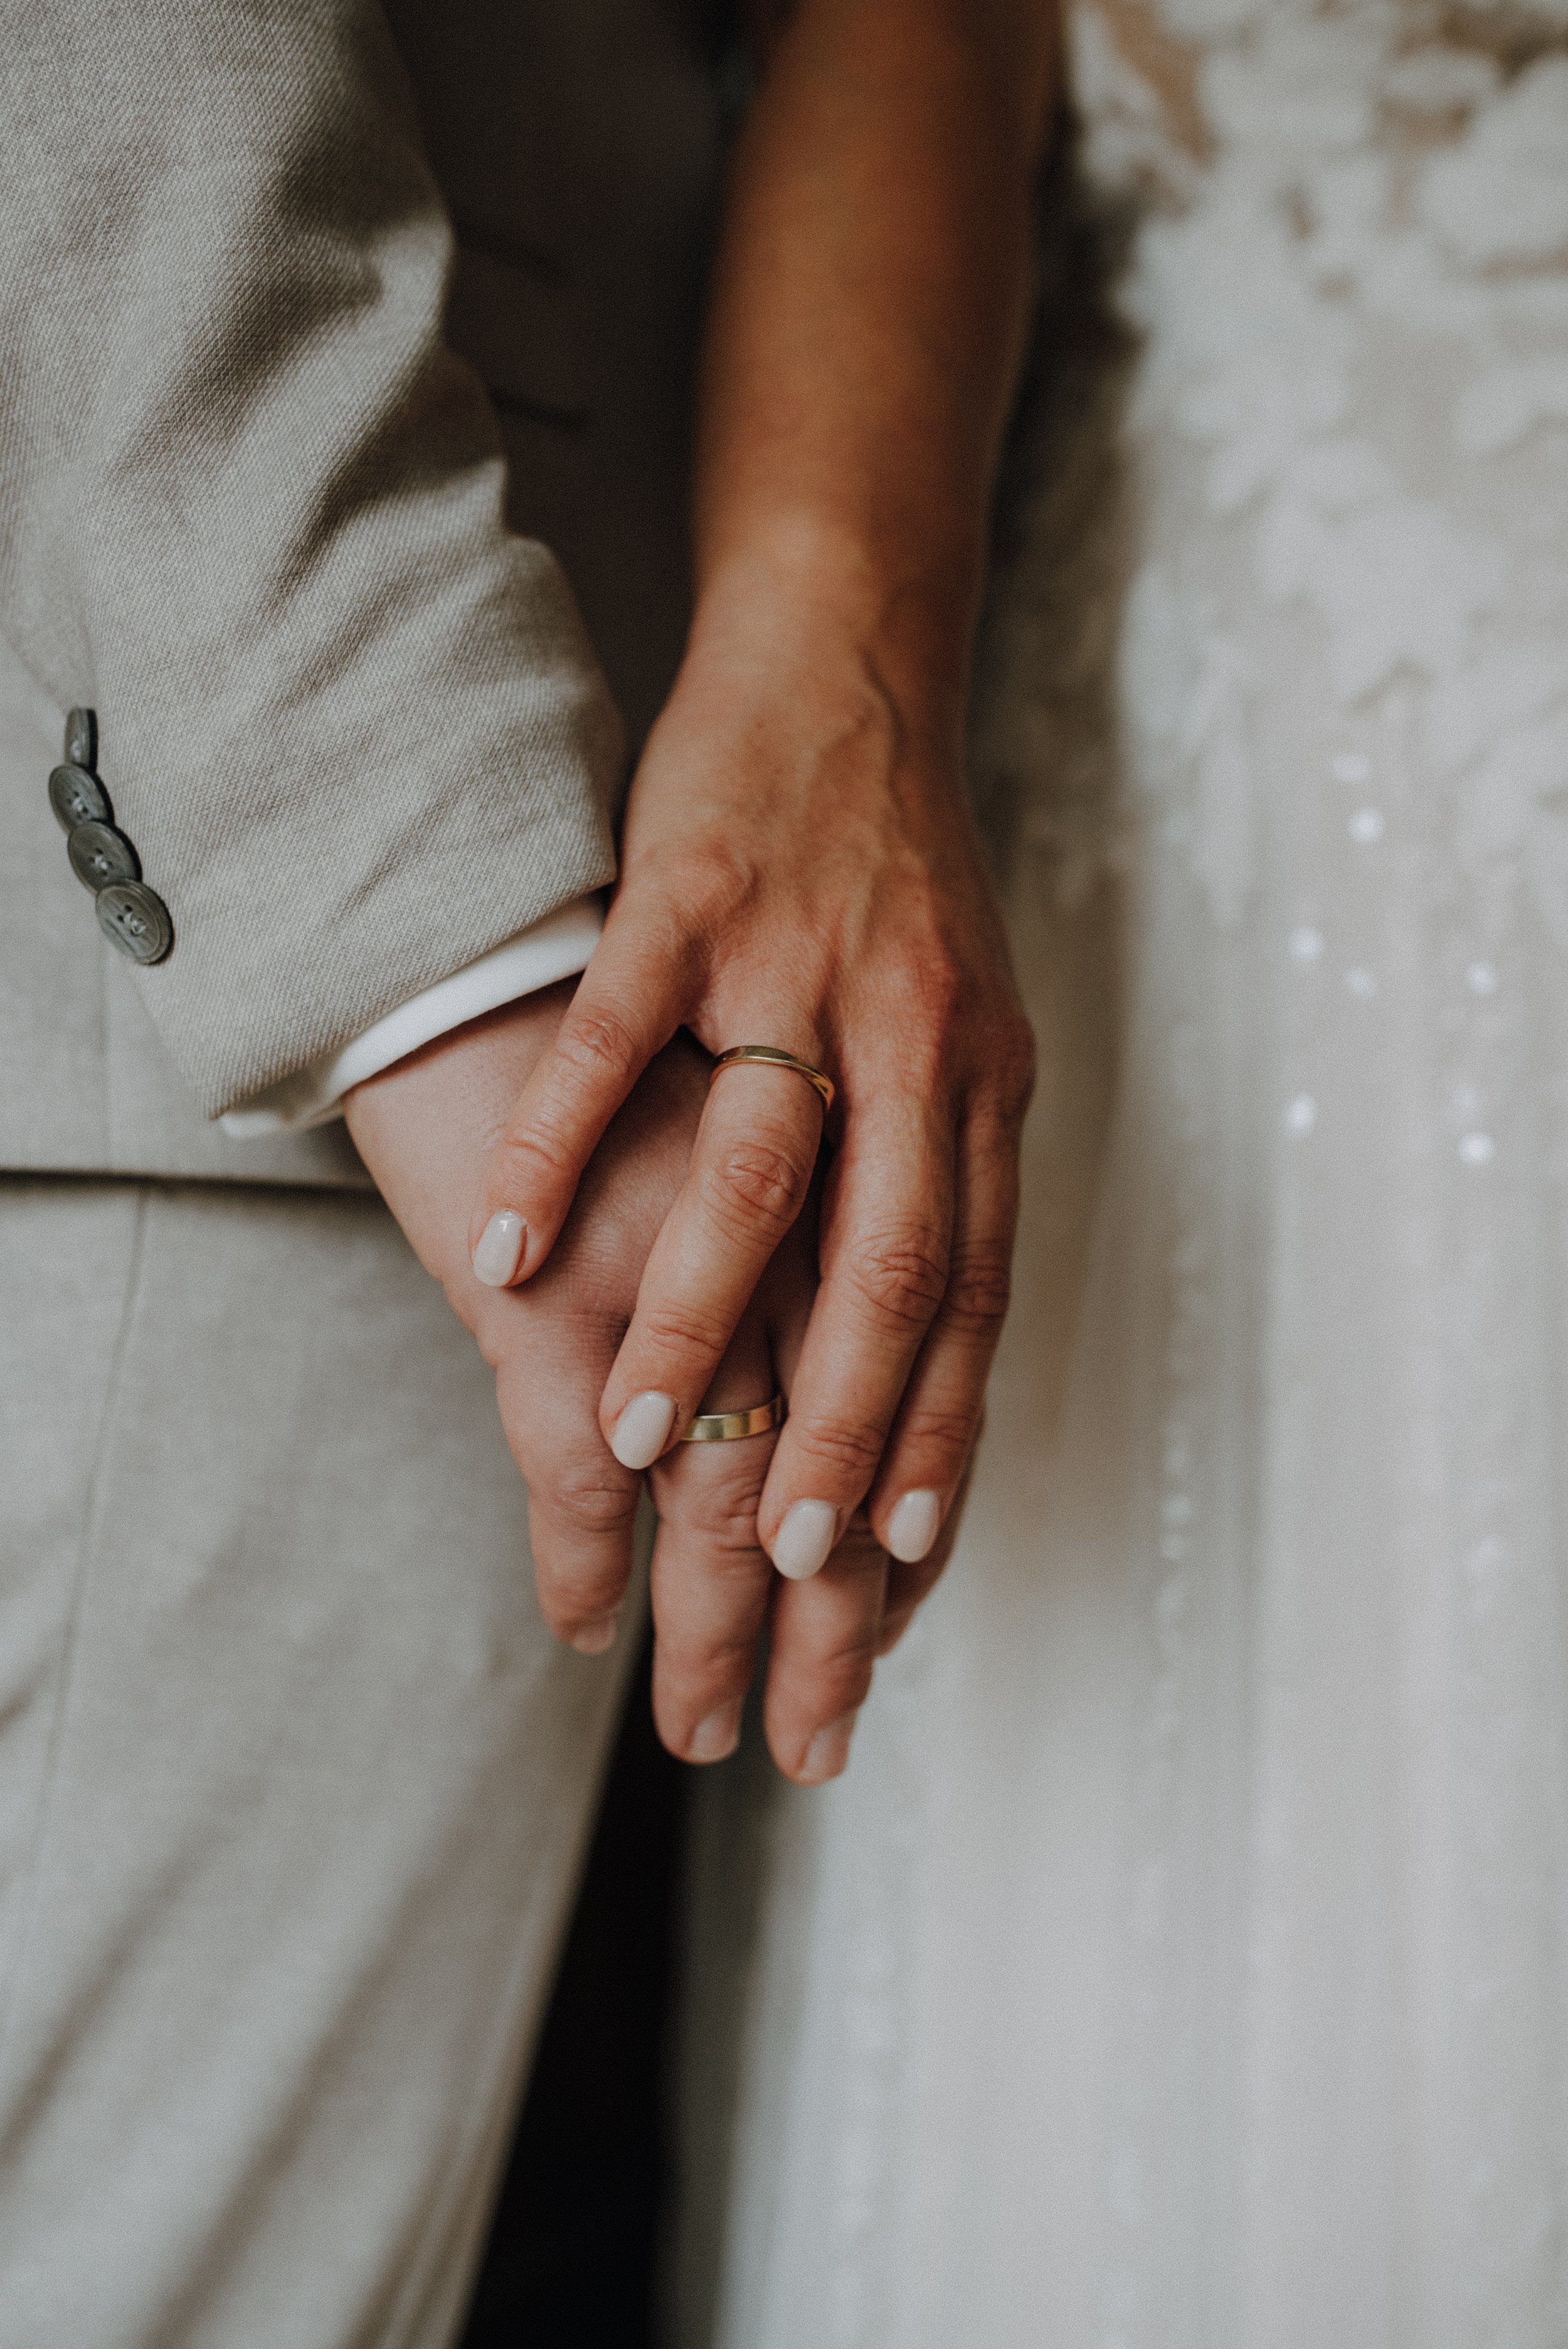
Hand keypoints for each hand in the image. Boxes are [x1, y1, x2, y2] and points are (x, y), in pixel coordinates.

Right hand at [466, 574, 1034, 1590]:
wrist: (853, 660)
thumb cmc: (897, 873)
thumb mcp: (961, 1030)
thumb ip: (936, 1174)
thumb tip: (911, 1351)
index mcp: (984, 1085)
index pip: (976, 1297)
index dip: (938, 1432)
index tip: (897, 1567)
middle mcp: (916, 1036)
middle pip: (892, 1266)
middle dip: (836, 1425)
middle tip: (780, 1563)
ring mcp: (803, 961)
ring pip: (760, 1170)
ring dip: (698, 1314)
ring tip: (631, 1434)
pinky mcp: (692, 892)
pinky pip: (621, 1041)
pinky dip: (566, 1150)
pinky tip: (516, 1254)